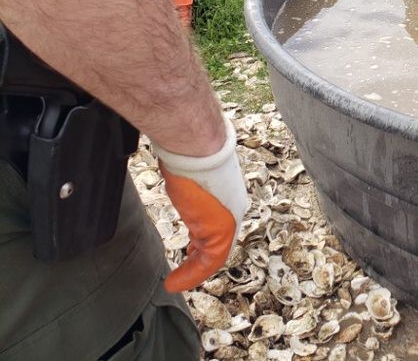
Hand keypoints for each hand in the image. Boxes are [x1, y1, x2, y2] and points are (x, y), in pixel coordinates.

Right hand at [153, 117, 248, 291]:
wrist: (196, 146)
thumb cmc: (188, 150)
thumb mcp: (185, 169)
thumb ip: (184, 178)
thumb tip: (172, 165)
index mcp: (225, 194)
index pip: (217, 222)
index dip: (203, 239)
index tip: (190, 249)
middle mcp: (232, 207)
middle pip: (219, 240)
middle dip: (201, 256)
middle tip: (186, 269)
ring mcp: (229, 218)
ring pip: (215, 254)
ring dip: (195, 270)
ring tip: (176, 281)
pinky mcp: (222, 229)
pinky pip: (211, 260)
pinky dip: (192, 275)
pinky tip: (174, 283)